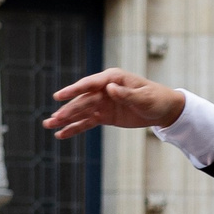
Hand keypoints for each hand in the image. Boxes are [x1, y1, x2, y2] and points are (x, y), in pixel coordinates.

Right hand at [45, 67, 185, 136]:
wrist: (164, 109)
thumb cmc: (156, 99)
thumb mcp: (144, 97)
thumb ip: (127, 94)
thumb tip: (110, 88)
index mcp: (113, 79)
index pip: (90, 84)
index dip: (73, 90)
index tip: (58, 96)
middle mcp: (104, 89)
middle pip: (82, 100)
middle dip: (67, 110)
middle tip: (52, 119)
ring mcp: (103, 103)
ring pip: (81, 112)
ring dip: (65, 119)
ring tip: (49, 125)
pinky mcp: (104, 116)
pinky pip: (87, 122)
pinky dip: (75, 128)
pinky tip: (61, 134)